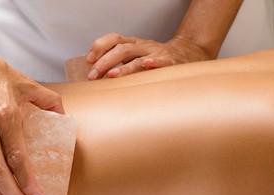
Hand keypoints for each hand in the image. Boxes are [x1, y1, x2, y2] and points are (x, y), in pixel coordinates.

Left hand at [86, 33, 211, 79]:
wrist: (185, 54)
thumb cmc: (154, 59)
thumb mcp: (135, 57)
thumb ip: (118, 64)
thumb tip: (96, 76)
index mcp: (132, 44)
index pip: (114, 39)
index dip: (99, 46)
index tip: (88, 60)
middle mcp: (142, 46)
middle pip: (121, 49)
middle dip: (105, 62)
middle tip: (93, 76)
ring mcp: (155, 53)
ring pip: (137, 57)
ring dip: (123, 68)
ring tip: (112, 76)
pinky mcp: (169, 62)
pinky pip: (162, 61)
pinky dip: (154, 63)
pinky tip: (146, 65)